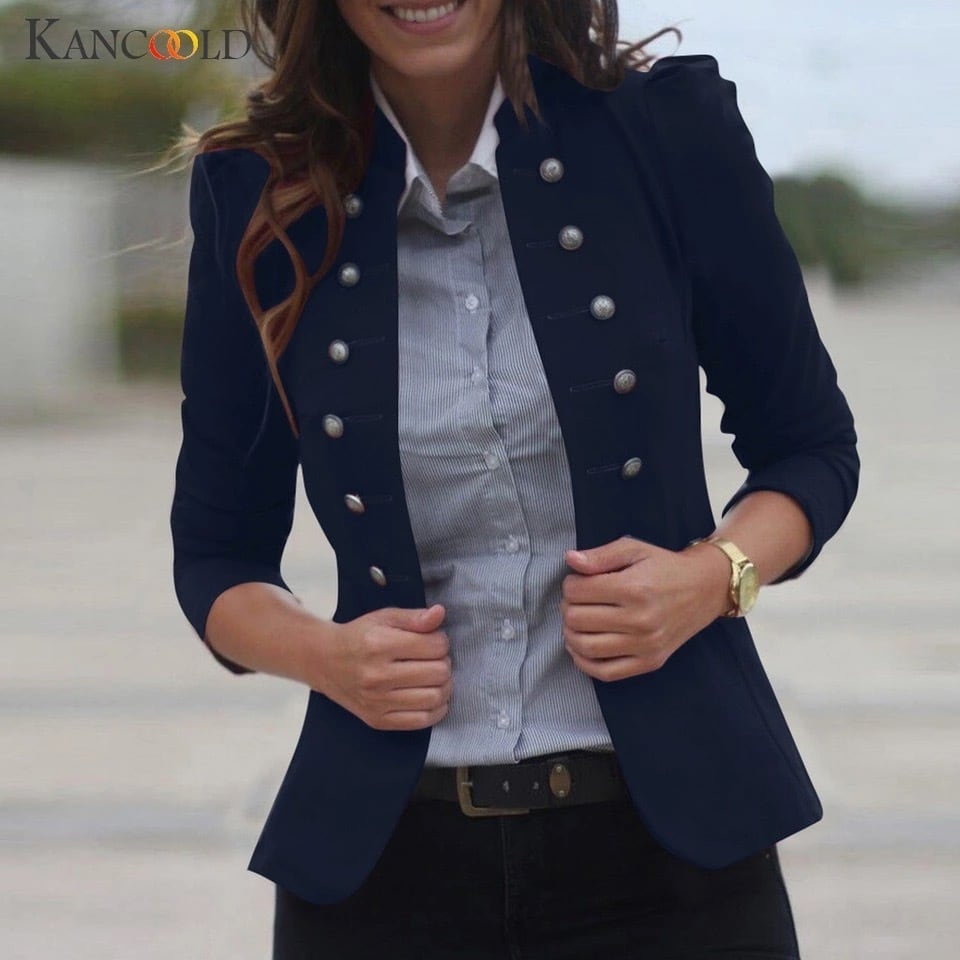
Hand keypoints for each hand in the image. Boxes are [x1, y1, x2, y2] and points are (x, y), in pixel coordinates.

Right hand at [309, 604, 452, 730]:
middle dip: (444, 662)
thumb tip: (439, 613)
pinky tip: (431, 696)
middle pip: (438, 673)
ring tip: (435, 676)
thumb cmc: (359, 637)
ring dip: (444, 686)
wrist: (324, 661)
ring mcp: (377, 702)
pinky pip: (422, 721)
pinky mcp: (378, 720)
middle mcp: (378, 676)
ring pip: (434, 698)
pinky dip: (436, 709)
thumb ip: (414, 617)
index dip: (441, 641)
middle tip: (435, 658)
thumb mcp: (384, 618)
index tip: (433, 640)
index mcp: (380, 645)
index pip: (435, 646)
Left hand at [561, 536, 731, 681]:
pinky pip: (605, 672)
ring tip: (576, 622)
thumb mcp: (634, 549)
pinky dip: (584, 662)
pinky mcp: (650, 662)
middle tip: (575, 601)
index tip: (577, 582)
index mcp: (634, 588)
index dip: (569, 584)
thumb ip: (601, 555)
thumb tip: (570, 560)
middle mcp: (640, 620)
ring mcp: (645, 645)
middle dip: (567, 607)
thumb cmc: (665, 567)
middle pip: (577, 620)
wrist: (704, 589)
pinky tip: (581, 646)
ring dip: (570, 634)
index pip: (578, 592)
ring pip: (586, 647)